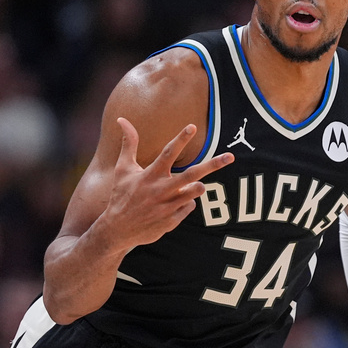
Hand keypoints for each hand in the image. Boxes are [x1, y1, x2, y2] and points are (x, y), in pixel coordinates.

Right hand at [106, 117, 232, 247]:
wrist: (118, 230)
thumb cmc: (121, 194)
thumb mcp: (123, 169)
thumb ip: (128, 144)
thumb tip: (121, 118)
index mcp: (150, 175)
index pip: (168, 153)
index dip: (180, 139)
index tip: (192, 126)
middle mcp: (161, 190)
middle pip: (192, 174)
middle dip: (212, 165)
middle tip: (230, 157)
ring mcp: (168, 206)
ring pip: (194, 192)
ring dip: (197, 187)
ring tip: (195, 185)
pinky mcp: (172, 220)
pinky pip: (189, 206)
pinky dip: (186, 202)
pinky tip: (173, 203)